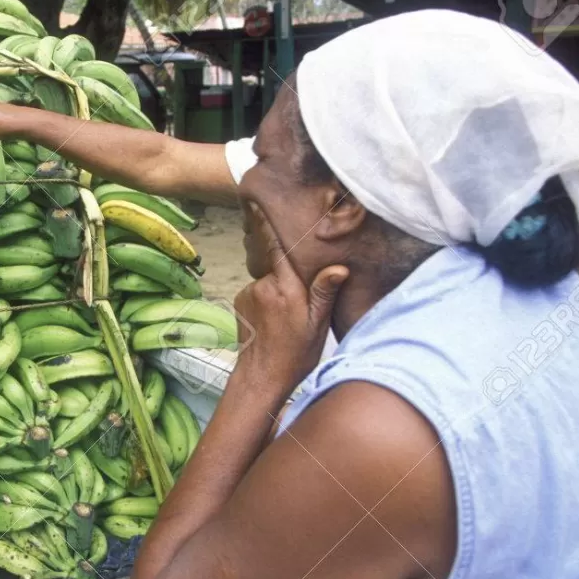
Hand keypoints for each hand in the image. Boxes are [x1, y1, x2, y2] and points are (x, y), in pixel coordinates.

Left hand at [232, 218, 347, 398]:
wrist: (261, 377)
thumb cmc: (295, 354)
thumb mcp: (317, 324)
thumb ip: (324, 292)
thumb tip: (338, 267)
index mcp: (284, 288)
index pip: (274, 247)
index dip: (265, 223)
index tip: (255, 201)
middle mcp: (262, 285)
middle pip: (277, 264)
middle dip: (289, 273)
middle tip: (299, 299)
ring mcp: (248, 293)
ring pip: (268, 279)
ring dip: (279, 289)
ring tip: (288, 316)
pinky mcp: (240, 301)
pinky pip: (259, 290)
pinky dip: (268, 298)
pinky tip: (275, 319)